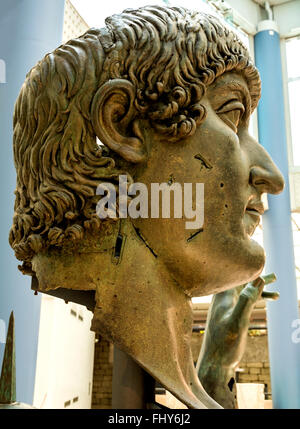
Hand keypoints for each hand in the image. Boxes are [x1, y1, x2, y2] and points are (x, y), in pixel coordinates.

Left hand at [197, 274, 276, 407]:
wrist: (214, 364)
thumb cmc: (223, 345)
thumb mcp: (238, 322)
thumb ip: (247, 301)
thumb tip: (257, 279)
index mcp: (222, 296)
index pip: (235, 274)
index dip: (246, 265)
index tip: (260, 257)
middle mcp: (222, 299)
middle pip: (240, 280)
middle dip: (256, 276)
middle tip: (274, 274)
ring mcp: (225, 307)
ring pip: (244, 290)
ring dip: (259, 287)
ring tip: (276, 284)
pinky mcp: (229, 316)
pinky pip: (244, 301)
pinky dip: (256, 299)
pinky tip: (267, 303)